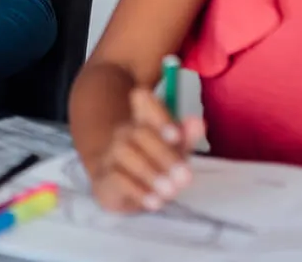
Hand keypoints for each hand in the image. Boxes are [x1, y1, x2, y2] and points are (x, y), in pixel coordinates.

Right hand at [86, 87, 205, 213]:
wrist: (117, 188)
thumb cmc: (152, 164)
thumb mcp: (175, 151)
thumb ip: (187, 137)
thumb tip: (198, 122)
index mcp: (144, 121)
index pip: (144, 100)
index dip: (158, 114)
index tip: (176, 136)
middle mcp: (125, 133)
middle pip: (139, 132)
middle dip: (164, 154)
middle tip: (185, 177)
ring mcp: (111, 154)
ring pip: (125, 153)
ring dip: (150, 173)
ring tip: (170, 192)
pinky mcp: (103, 179)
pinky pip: (116, 178)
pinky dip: (137, 190)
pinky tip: (154, 201)